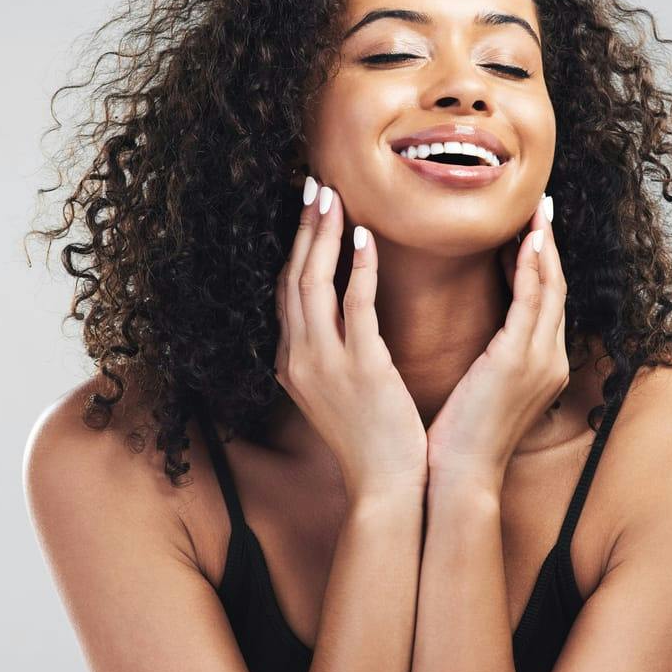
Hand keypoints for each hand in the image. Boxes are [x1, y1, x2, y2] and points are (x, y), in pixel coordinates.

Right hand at [274, 177, 427, 498]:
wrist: (386, 486)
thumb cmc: (371, 434)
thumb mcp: (339, 388)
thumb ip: (332, 349)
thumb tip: (344, 310)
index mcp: (292, 362)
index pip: (285, 292)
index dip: (294, 247)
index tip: (308, 210)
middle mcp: (298, 359)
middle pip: (293, 279)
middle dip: (302, 229)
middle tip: (314, 185)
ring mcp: (325, 365)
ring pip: (314, 285)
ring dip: (322, 237)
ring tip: (332, 197)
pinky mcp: (361, 370)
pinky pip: (355, 308)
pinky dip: (357, 269)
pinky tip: (365, 238)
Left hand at [426, 193, 569, 484]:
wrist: (457, 478)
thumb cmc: (459, 437)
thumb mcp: (481, 391)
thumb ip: (490, 360)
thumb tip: (480, 336)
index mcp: (542, 368)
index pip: (544, 304)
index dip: (541, 265)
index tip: (529, 232)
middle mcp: (550, 361)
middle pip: (556, 289)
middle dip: (549, 246)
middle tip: (540, 208)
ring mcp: (540, 361)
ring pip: (550, 289)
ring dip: (544, 246)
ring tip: (535, 213)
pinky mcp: (519, 362)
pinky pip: (531, 303)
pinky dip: (532, 269)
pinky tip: (526, 241)